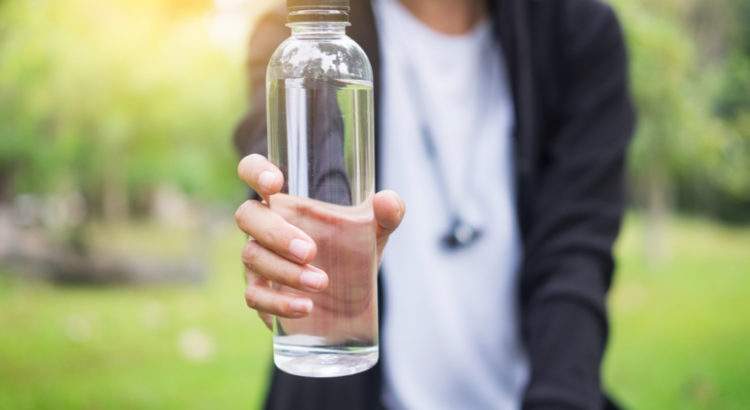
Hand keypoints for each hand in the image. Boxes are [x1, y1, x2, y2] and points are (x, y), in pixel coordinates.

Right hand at [235, 154, 404, 329]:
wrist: (349, 299)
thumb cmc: (353, 252)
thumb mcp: (376, 231)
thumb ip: (388, 213)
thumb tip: (387, 202)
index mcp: (286, 201)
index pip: (252, 171)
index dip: (255, 171)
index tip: (275, 183)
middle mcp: (265, 226)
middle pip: (248, 216)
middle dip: (277, 233)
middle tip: (310, 251)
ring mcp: (258, 259)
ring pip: (252, 257)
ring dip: (285, 272)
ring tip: (321, 283)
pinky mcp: (260, 293)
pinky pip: (255, 296)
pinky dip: (279, 303)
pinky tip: (306, 307)